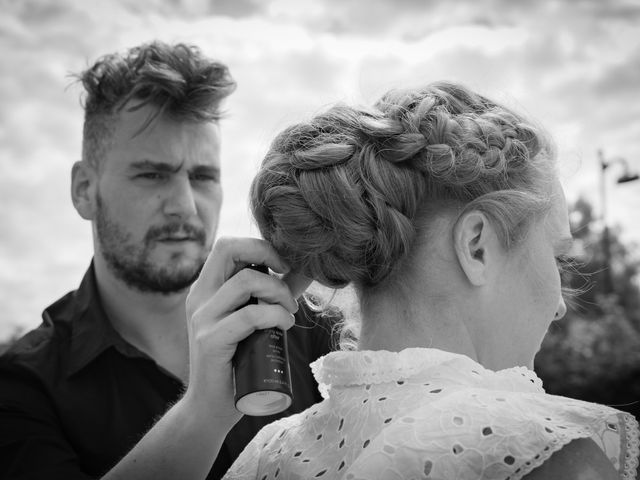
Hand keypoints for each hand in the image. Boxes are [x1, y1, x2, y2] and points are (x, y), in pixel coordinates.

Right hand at [182, 237, 299, 427]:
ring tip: (289, 313)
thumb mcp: (250, 322)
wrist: (210, 407)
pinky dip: (274, 316)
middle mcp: (199, 297)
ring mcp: (202, 318)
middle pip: (229, 249)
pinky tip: (284, 326)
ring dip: (279, 292)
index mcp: (206, 288)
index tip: (284, 266)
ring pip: (246, 281)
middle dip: (268, 255)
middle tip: (288, 281)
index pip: (227, 246)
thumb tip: (303, 273)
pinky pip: (249, 315)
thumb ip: (268, 297)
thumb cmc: (237, 362)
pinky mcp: (210, 341)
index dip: (259, 246)